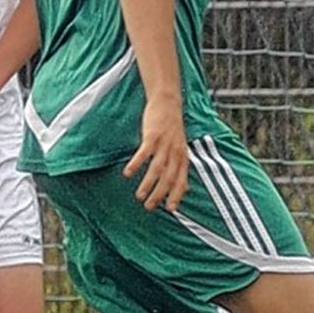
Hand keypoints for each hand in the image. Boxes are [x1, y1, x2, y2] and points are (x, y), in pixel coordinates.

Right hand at [122, 93, 188, 210]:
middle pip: (168, 178)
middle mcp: (176, 153)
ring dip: (148, 184)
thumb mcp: (181, 148)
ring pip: (157, 169)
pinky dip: (136, 164)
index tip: (171, 209)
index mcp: (183, 157)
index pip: (181, 180)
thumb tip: (185, 188)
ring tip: (139, 196)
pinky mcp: (153, 136)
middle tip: (149, 207)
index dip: (177, 195)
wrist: (168, 103)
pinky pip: (144, 154)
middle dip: (159, 194)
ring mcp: (165, 144)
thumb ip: (181, 167)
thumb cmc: (172, 128)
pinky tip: (128, 174)